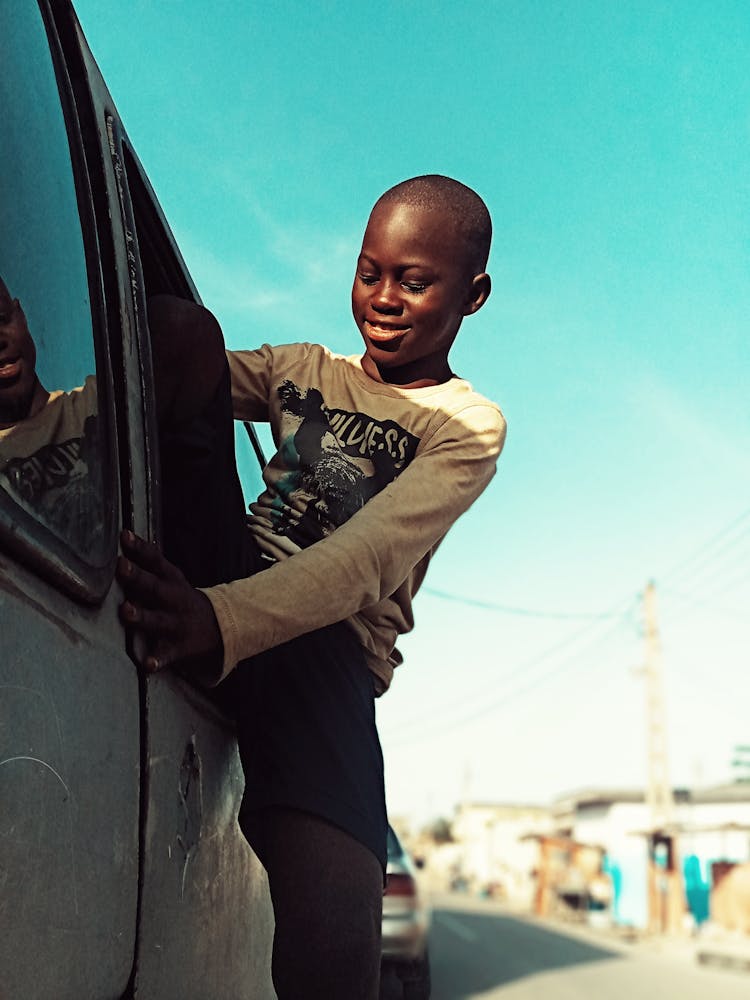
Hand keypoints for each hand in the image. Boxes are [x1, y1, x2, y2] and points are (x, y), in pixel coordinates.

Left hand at [117, 529, 223, 679]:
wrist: (220, 628)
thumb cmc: (183, 601)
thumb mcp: (173, 579)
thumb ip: (151, 562)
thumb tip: (125, 535)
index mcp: (172, 582)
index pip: (156, 561)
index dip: (140, 548)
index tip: (125, 536)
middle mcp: (175, 600)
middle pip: (155, 587)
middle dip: (138, 577)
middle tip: (121, 567)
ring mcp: (177, 624)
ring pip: (157, 620)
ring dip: (142, 616)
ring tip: (127, 612)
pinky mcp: (179, 647)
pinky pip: (167, 655)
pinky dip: (157, 660)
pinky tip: (148, 664)